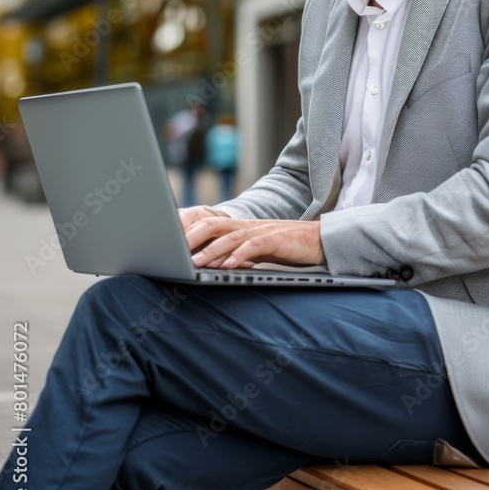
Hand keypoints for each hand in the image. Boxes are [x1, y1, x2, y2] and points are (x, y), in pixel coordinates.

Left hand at [180, 209, 324, 269]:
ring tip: (194, 262)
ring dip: (211, 250)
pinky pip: (254, 246)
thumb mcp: (256, 249)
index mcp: (240, 227)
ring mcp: (262, 231)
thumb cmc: (285, 246)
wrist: (318, 239)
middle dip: (192, 236)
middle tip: (173, 250)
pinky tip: (228, 265)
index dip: (189, 231)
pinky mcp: (277, 239)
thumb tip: (212, 263)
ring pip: (230, 237)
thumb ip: (235, 252)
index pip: (209, 224)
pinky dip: (240, 255)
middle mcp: (248, 226)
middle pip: (213, 225)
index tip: (170, 244)